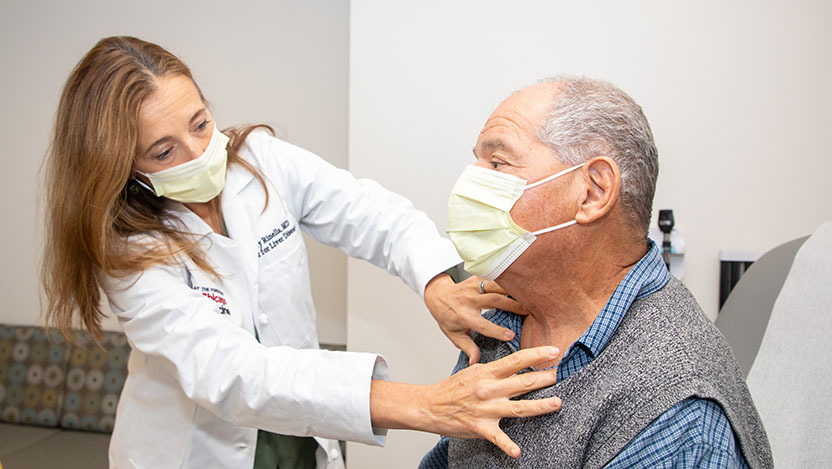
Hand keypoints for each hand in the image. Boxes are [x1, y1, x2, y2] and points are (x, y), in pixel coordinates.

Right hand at [370, 346, 561, 458]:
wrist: (430, 406)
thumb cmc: (453, 388)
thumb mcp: (474, 371)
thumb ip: (494, 368)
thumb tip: (515, 362)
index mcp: (487, 373)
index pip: (516, 360)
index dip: (537, 355)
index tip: (554, 351)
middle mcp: (489, 389)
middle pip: (522, 382)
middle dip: (544, 377)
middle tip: (561, 373)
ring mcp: (486, 409)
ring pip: (518, 407)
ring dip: (540, 406)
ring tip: (557, 402)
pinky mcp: (481, 428)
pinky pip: (498, 438)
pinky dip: (508, 446)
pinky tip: (518, 453)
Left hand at [424, 273, 526, 363]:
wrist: (437, 295)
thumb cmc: (447, 317)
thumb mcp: (453, 335)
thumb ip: (467, 347)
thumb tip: (475, 362)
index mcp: (463, 316)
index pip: (482, 324)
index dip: (496, 331)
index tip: (511, 336)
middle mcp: (468, 300)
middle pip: (494, 300)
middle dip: (512, 305)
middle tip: (529, 311)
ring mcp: (473, 287)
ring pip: (496, 285)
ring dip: (512, 290)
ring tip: (528, 296)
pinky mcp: (477, 278)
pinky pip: (494, 278)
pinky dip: (507, 281)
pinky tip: (519, 285)